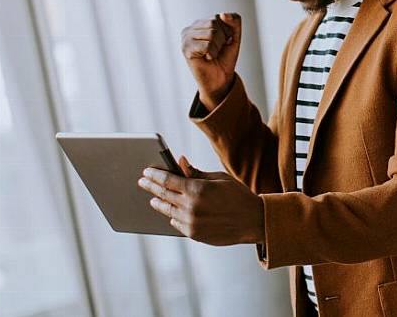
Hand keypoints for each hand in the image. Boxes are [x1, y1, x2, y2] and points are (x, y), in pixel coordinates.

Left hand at [138, 156, 263, 245]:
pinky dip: (172, 216)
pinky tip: (171, 212)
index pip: (167, 180)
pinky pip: (177, 223)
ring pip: (167, 211)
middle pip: (163, 195)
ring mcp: (191, 222)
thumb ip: (196, 172)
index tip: (146, 172)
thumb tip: (180, 162)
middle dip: (151, 187)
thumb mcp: (219, 179)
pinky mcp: (193, 234)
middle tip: (142, 182)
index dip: (154, 175)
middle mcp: (190, 207)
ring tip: (153, 199)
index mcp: (197, 189)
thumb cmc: (238, 196)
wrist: (253, 220)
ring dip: (158, 203)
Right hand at [181, 13, 241, 108]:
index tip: (223, 43)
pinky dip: (212, 54)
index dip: (228, 31)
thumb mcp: (234, 36)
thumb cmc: (225, 57)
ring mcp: (186, 38)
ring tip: (212, 55)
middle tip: (217, 50)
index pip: (220, 17)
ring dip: (217, 47)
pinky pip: (207, 45)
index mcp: (201, 23)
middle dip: (222, 39)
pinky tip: (206, 58)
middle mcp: (191, 28)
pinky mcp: (186, 49)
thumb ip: (234, 21)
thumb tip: (223, 14)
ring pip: (211, 34)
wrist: (220, 79)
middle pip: (214, 23)